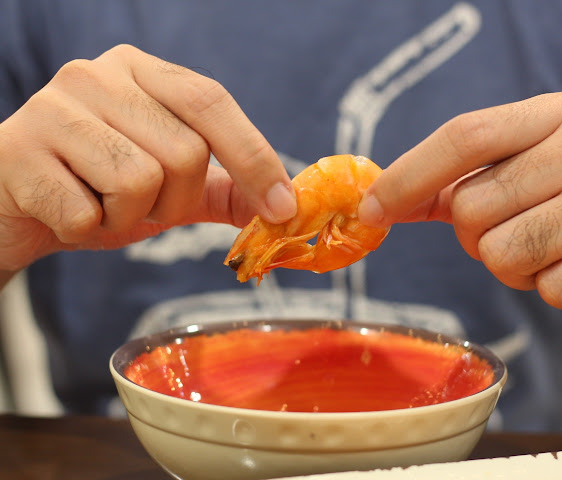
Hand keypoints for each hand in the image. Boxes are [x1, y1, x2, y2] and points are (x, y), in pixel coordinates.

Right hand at [0, 44, 295, 272]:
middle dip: (173, 202)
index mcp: (141, 72)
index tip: (283, 209)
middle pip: (184, 152)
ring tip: (100, 205)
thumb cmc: (97, 188)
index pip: (211, 102)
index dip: (254, 157)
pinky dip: (85, 230)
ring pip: (139, 181)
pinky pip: (86, 213)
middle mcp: (97, 74)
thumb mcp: (170, 186)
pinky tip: (65, 212)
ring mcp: (52, 107)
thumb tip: (284, 207)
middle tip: (138, 205)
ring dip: (128, 217)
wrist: (16, 206)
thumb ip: (224, 189)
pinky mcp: (16, 151)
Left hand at [359, 90, 561, 331]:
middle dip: (474, 234)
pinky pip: (542, 287)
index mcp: (560, 112)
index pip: (463, 136)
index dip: (408, 175)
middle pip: (471, 205)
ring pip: (498, 252)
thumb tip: (378, 201)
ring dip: (510, 265)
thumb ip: (454, 182)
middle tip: (517, 229)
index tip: (371, 208)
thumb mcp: (524, 173)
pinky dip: (546, 288)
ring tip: (550, 248)